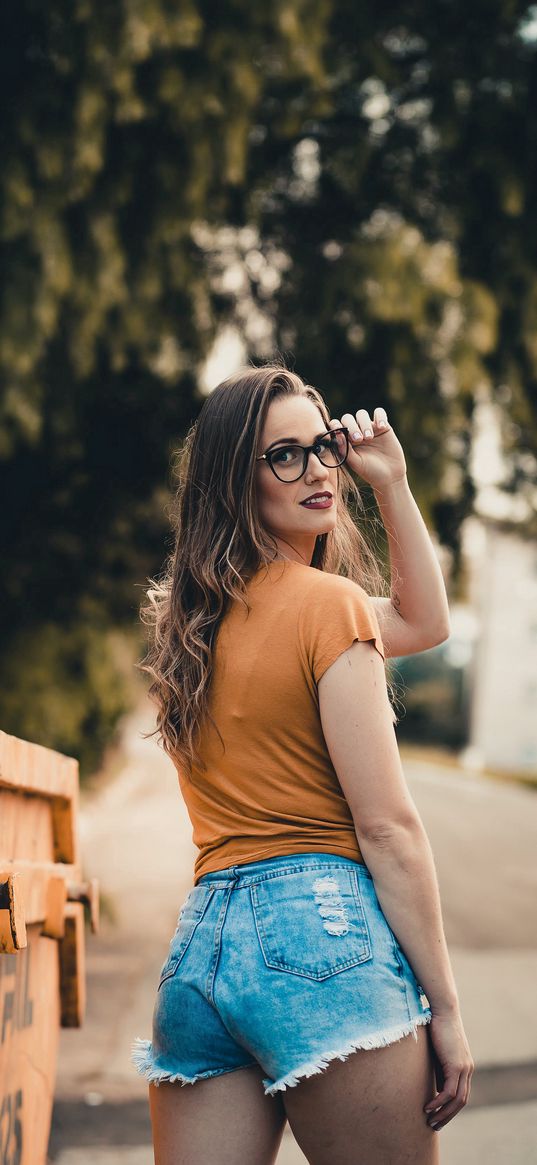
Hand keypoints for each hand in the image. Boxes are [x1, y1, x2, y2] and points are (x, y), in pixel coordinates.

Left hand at [330, 407, 406, 491]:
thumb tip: (336, 434)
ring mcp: (369, 427)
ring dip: (364, 424)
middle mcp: (355, 431)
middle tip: (359, 440)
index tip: (340, 431)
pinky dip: (380, 417)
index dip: (336, 425)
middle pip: (348, 418)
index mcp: (345, 440)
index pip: (337, 426)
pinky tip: (381, 427)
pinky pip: (379, 412)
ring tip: (369, 437)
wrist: (390, 476)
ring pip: (362, 414)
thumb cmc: (370, 471)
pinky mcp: (383, 426)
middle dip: (352, 427)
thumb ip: (344, 449)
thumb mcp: (355, 462)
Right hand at [423, 1011, 473, 1130]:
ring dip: (443, 1113)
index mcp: (465, 1067)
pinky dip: (439, 1102)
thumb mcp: (439, 1052)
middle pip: (461, 1102)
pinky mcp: (456, 1066)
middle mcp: (468, 1070)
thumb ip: (441, 1068)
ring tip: (430, 1121)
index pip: (461, 1094)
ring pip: (457, 1100)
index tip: (438, 1116)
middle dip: (448, 1116)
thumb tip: (436, 1085)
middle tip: (435, 1125)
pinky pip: (449, 1092)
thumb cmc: (438, 1027)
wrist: (443, 1011)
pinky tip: (428, 1107)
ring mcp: (464, 1068)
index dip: (450, 1108)